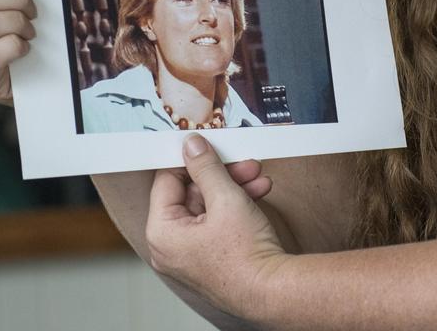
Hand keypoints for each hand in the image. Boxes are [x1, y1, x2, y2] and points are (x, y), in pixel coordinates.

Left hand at [146, 135, 289, 319]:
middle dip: (221, 174)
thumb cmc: (245, 256)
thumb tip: (192, 146)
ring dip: (234, 186)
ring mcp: (191, 253)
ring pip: (208, 205)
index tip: (206, 145)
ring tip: (257, 177)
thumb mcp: (225, 197)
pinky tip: (257, 192)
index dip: (189, 160)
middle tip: (241, 162)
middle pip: (191, 192)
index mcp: (162, 232)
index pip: (166, 181)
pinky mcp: (211, 257)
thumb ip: (206, 167)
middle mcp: (171, 246)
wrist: (274, 291)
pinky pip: (217, 221)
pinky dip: (236, 206)